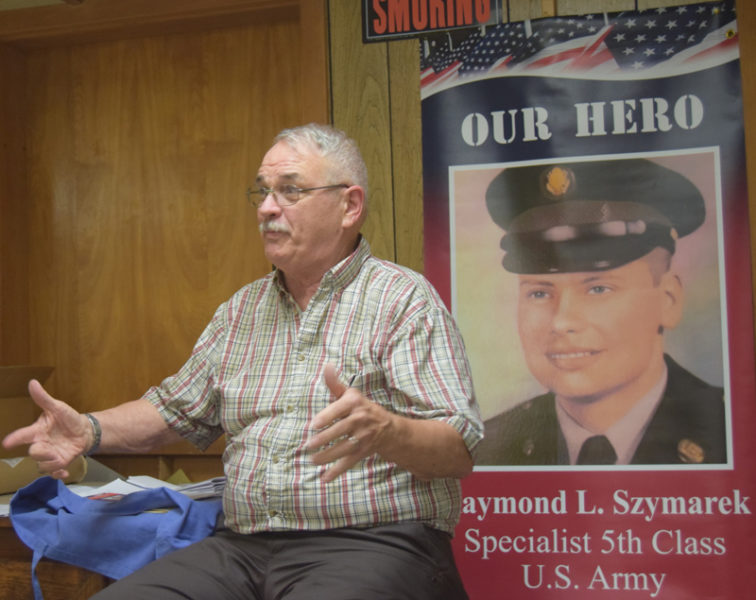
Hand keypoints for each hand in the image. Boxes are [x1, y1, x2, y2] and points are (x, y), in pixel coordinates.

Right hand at [2, 380, 90, 478]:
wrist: (84, 430)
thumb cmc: (68, 418)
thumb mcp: (58, 407)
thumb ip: (43, 398)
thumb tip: (32, 382)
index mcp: (38, 431)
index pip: (23, 435)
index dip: (15, 439)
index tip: (7, 443)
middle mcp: (41, 444)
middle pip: (33, 453)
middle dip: (40, 453)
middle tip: (51, 451)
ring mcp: (50, 455)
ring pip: (42, 465)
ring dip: (51, 464)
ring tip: (61, 458)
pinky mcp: (59, 462)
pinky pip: (53, 473)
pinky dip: (58, 474)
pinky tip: (65, 472)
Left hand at [307, 364, 394, 481]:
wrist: (388, 428)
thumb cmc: (361, 408)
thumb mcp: (349, 395)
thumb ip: (335, 384)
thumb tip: (326, 366)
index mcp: (354, 403)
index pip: (338, 410)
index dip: (326, 418)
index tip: (313, 425)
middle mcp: (360, 419)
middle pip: (340, 430)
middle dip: (324, 439)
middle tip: (308, 445)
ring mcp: (363, 437)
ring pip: (343, 448)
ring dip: (327, 456)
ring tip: (312, 460)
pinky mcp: (363, 452)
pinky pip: (349, 462)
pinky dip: (337, 471)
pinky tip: (324, 479)